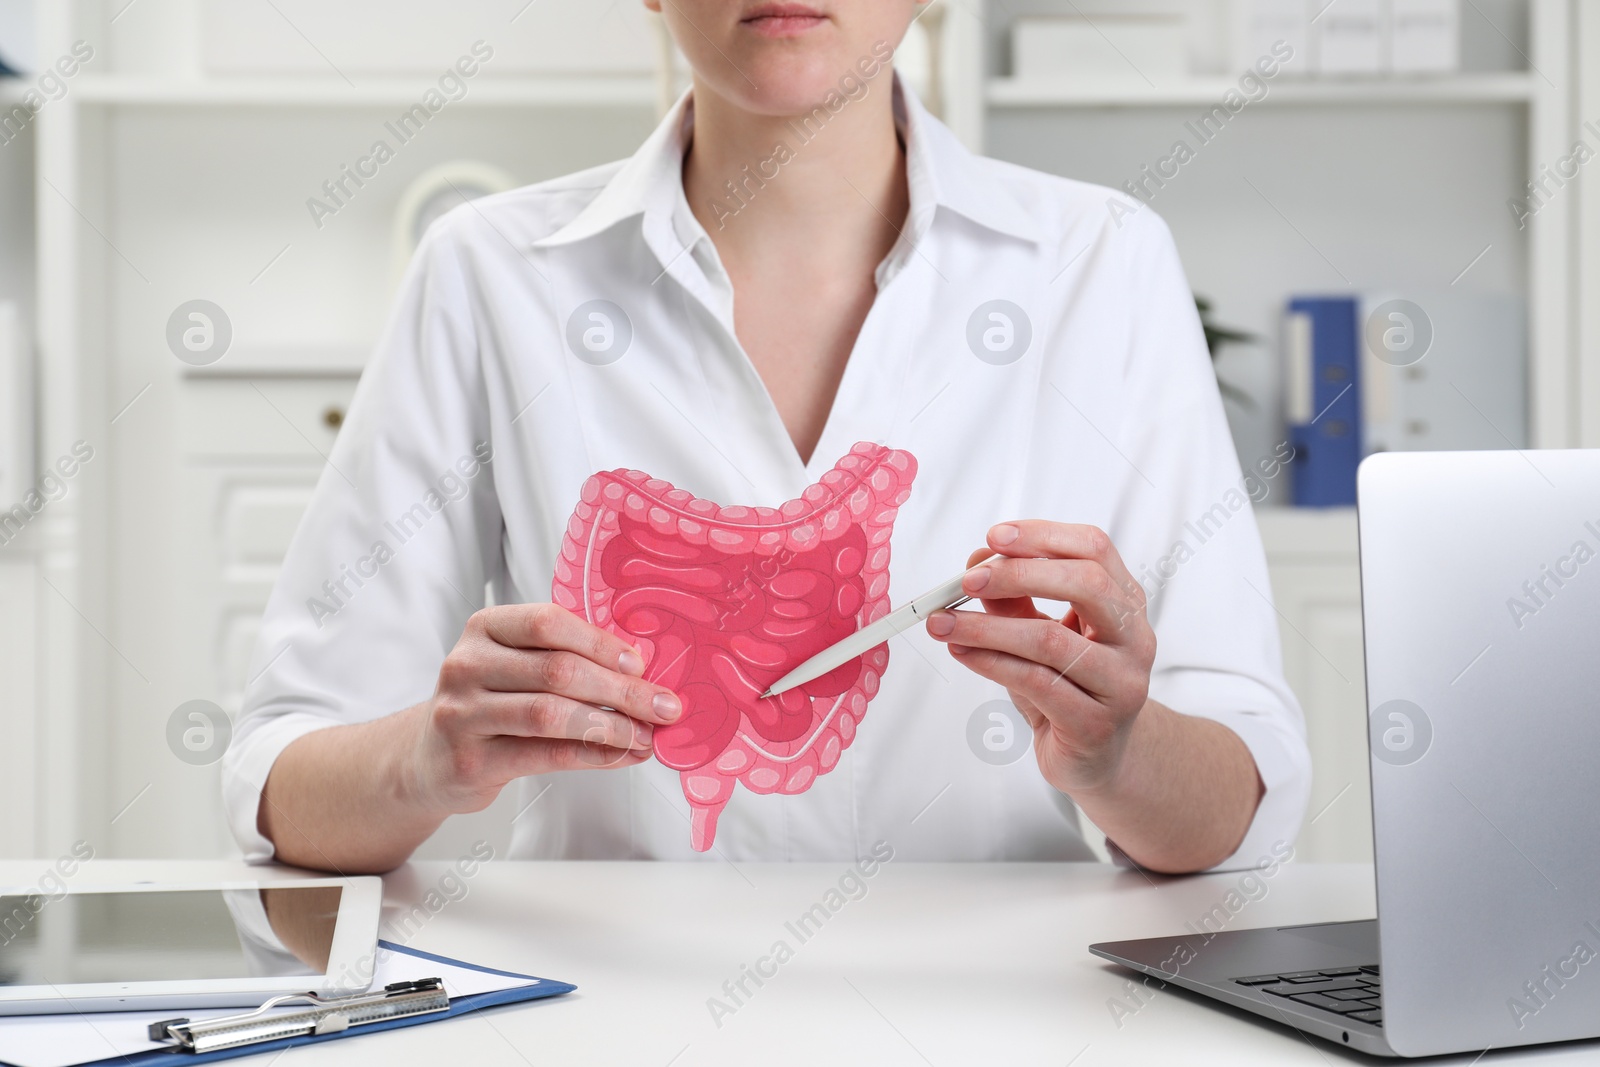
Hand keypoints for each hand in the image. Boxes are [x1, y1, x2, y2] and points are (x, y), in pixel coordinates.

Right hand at [408, 604, 682, 815]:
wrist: (429, 758)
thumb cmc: (488, 703)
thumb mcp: (512, 664)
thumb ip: (563, 656)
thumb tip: (642, 671)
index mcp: (484, 628)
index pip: (548, 623)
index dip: (601, 643)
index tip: (642, 664)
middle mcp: (467, 665)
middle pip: (558, 670)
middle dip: (622, 689)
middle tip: (665, 707)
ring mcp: (463, 713)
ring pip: (552, 714)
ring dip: (612, 726)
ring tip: (646, 736)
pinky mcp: (470, 761)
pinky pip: (545, 755)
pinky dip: (593, 755)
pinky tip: (622, 755)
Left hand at [924, 521, 1154, 795]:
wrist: (1097, 758)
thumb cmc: (1069, 688)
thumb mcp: (1041, 636)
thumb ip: (1015, 600)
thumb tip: (976, 564)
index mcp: (1126, 603)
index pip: (1095, 548)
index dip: (1043, 536)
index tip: (994, 537)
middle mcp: (1134, 638)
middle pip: (1087, 584)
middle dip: (1018, 575)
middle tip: (968, 581)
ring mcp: (1121, 684)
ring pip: (1051, 640)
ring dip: (988, 627)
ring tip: (944, 622)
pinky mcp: (1096, 725)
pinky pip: (1037, 683)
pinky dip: (991, 663)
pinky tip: (962, 652)